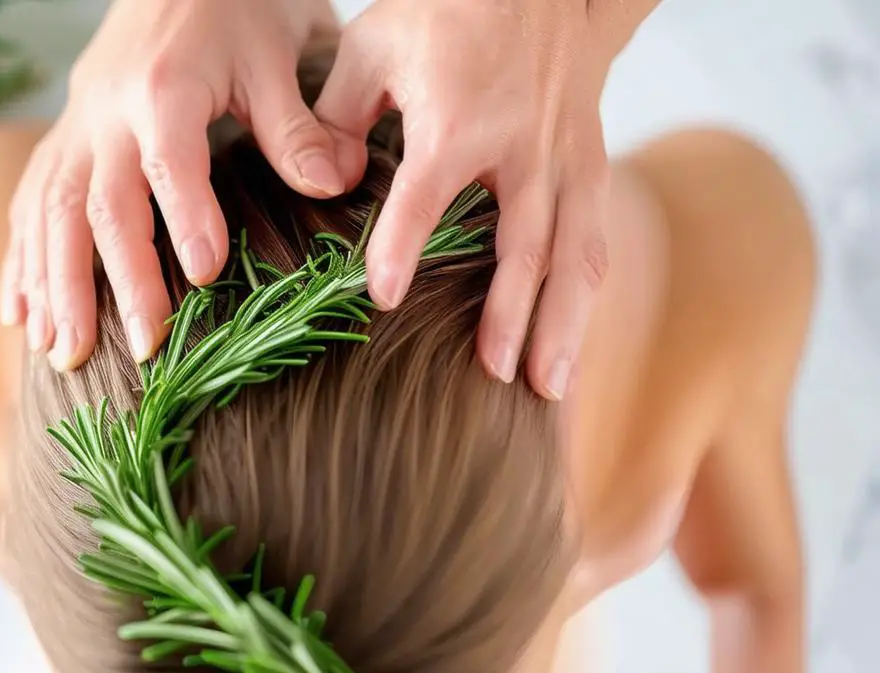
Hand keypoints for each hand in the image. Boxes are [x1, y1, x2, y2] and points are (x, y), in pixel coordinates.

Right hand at [2, 0, 342, 368]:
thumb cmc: (237, 9)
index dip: (185, 218)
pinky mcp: (62, 135)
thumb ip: (296, 125)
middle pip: (97, 201)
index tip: (204, 278)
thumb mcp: (278, 56)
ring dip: (54, 285)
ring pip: (49, 210)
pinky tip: (19, 312)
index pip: (169, 161)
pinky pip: (28, 201)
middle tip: (140, 348)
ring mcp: (74, 124)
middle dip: (115, 280)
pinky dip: (20, 258)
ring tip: (62, 353)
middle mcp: (104, 110)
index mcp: (163, 87)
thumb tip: (333, 183)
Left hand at [315, 0, 613, 399]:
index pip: (426, 194)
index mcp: (459, 119)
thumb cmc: (446, 12)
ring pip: (574, 253)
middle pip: (521, 244)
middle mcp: (522, 147)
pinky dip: (586, 294)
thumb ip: (337, 116)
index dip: (402, 245)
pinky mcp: (592, 164)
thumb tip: (325, 182)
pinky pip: (595, 238)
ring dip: (563, 322)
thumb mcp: (374, 46)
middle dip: (511, 314)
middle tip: (495, 375)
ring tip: (550, 387)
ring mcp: (566, 158)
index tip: (382, 297)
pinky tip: (574, 342)